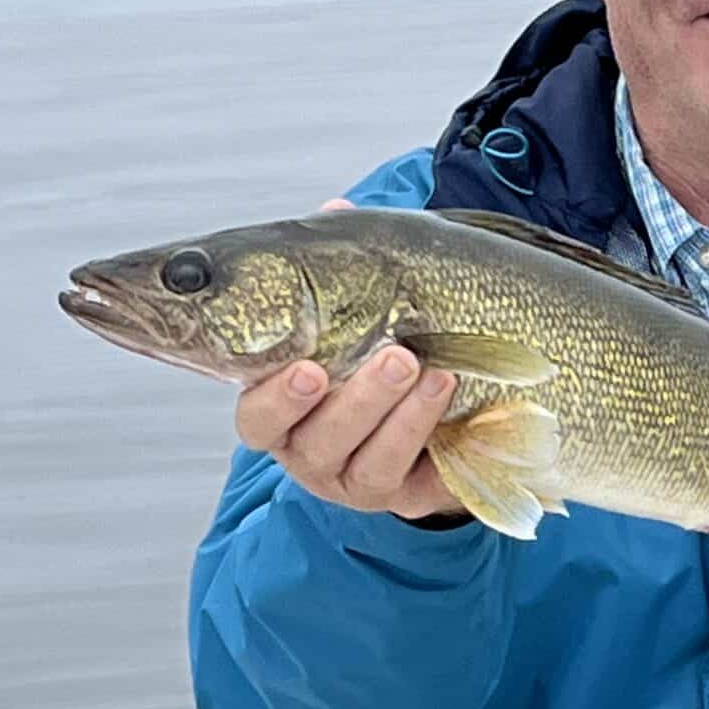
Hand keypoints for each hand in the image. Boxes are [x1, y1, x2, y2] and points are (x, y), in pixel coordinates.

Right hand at [233, 199, 467, 522]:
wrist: (452, 401)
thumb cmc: (386, 342)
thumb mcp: (364, 305)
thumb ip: (341, 265)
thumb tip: (336, 210)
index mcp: (282, 408)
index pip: (255, 414)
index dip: (274, 398)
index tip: (307, 367)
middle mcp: (310, 451)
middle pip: (309, 441)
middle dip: (353, 401)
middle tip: (394, 353)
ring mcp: (357, 480)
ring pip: (365, 463)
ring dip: (398, 415)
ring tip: (428, 365)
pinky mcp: (408, 498)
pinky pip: (414, 479)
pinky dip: (429, 433)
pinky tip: (449, 393)